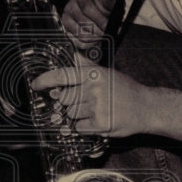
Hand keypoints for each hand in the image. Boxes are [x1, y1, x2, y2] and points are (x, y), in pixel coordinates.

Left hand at [30, 52, 150, 137]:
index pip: (63, 76)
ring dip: (78, 115)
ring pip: (71, 114)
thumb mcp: (105, 73)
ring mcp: (97, 107)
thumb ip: (85, 66)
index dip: (45, 80)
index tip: (35, 85)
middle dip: (70, 102)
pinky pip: (79, 128)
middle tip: (86, 102)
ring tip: (95, 111)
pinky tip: (97, 120)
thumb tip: (69, 53)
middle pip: (65, 99)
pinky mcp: (100, 124)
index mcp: (94, 75)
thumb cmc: (124, 90)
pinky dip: (84, 127)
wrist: (146, 108)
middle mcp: (94, 89)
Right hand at [61, 0, 116, 49]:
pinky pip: (76, 42)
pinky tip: (96, 42)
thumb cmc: (98, 1)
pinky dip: (88, 45)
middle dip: (99, 31)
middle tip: (109, 35)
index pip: (88, 8)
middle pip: (84, 23)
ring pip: (80, 34)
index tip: (108, 26)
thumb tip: (115, 17)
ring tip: (104, 38)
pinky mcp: (66, 30)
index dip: (99, 19)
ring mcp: (66, 19)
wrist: (87, 2)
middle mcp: (70, 7)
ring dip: (94, 39)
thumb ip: (111, 4)